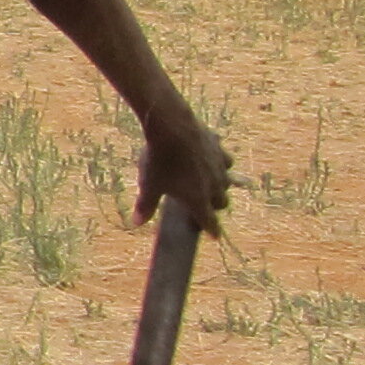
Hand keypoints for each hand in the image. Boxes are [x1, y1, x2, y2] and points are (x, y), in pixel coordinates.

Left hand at [134, 106, 233, 234]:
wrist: (172, 128)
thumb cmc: (160, 160)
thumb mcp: (149, 185)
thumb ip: (145, 206)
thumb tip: (136, 223)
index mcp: (198, 199)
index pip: (209, 221)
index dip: (212, 230)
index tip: (215, 236)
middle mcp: (214, 185)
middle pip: (222, 202)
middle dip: (215, 206)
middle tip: (205, 204)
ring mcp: (219, 165)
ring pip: (227, 180)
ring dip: (220, 183)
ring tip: (208, 180)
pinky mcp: (219, 147)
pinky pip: (224, 157)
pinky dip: (219, 159)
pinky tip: (209, 155)